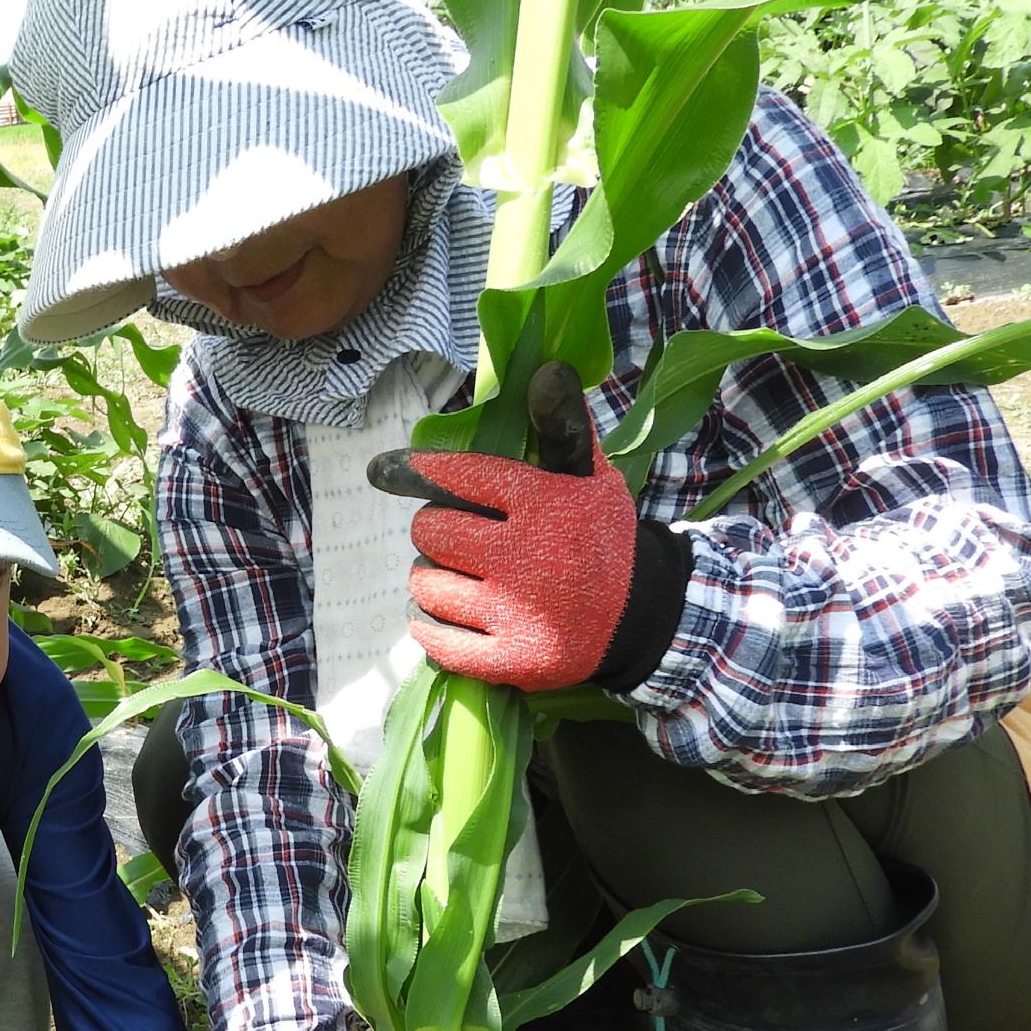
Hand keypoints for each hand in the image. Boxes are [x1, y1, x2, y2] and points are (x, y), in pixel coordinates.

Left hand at [369, 361, 639, 692]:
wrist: (643, 617)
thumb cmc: (601, 537)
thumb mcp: (592, 477)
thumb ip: (561, 426)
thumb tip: (546, 370)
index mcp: (545, 504)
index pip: (460, 475)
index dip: (418, 470)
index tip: (387, 469)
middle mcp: (527, 557)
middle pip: (433, 530)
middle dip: (433, 528)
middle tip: (452, 534)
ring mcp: (517, 614)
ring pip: (427, 583)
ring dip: (430, 576)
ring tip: (452, 572)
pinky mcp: (511, 660)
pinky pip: (437, 639)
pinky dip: (428, 624)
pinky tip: (441, 613)